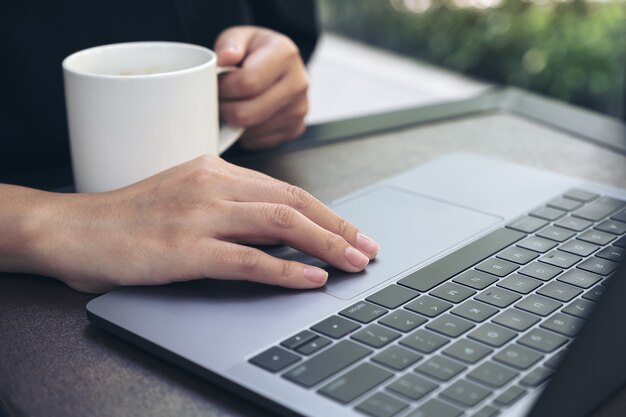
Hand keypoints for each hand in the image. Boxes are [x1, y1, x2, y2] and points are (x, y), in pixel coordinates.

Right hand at [27, 156, 378, 292]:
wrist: (75, 230)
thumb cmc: (130, 218)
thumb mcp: (186, 196)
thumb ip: (230, 206)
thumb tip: (279, 231)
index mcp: (215, 170)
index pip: (286, 189)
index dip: (327, 212)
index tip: (351, 230)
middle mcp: (213, 185)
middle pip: (294, 202)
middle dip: (338, 227)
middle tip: (367, 247)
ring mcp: (201, 215)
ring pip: (281, 224)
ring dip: (325, 244)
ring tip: (353, 262)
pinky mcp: (187, 248)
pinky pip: (250, 259)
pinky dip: (287, 269)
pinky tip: (311, 278)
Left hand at [214, 26, 308, 149]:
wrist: (279, 66)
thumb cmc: (256, 52)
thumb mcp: (240, 37)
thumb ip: (229, 43)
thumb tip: (224, 58)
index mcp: (285, 54)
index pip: (247, 82)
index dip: (223, 88)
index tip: (217, 84)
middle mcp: (297, 84)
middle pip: (247, 113)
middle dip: (224, 108)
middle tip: (219, 98)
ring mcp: (298, 110)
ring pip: (250, 130)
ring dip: (233, 122)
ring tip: (233, 103)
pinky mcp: (295, 129)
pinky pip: (258, 141)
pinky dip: (245, 133)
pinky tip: (247, 115)